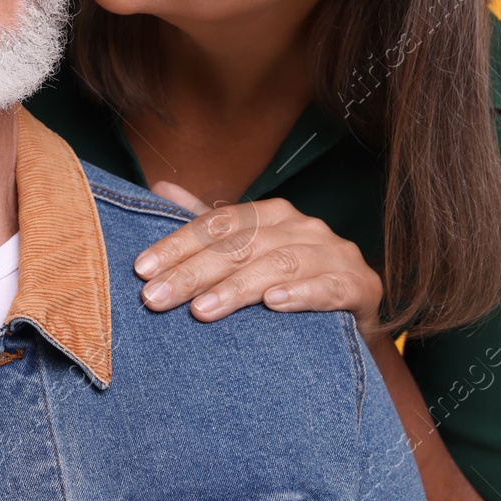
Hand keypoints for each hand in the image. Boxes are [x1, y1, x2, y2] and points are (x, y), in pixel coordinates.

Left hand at [135, 182, 383, 341]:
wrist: (356, 314)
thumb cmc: (293, 280)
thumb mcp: (249, 250)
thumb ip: (208, 224)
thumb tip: (159, 186)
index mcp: (272, 214)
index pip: (217, 224)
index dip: (177, 244)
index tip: (142, 270)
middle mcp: (302, 227)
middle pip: (241, 245)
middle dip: (194, 272)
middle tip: (155, 298)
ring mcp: (333, 254)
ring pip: (279, 264)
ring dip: (238, 287)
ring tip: (201, 310)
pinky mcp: (358, 285)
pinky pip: (329, 287)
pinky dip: (301, 293)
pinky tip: (273, 305)